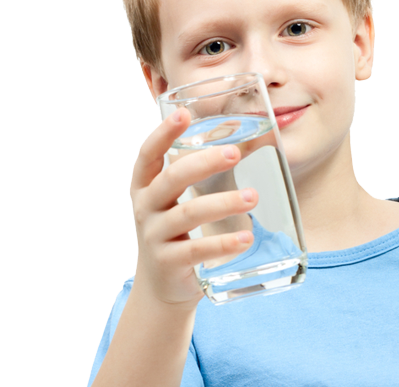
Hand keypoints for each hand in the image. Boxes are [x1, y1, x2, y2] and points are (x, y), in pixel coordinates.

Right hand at [129, 107, 256, 306]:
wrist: (161, 286)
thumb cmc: (175, 231)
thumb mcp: (175, 201)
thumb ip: (197, 174)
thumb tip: (247, 142)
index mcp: (145, 186)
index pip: (148, 154)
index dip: (162, 133)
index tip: (183, 114)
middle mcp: (145, 208)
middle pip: (172, 179)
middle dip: (204, 163)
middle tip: (235, 153)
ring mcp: (154, 236)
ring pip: (189, 214)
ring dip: (224, 203)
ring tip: (253, 197)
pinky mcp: (169, 263)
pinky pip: (197, 250)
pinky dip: (223, 244)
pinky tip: (245, 238)